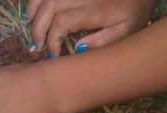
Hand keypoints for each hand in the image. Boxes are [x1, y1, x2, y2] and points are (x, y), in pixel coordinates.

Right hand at [27, 0, 156, 56]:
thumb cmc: (133, 11)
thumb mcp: (126, 30)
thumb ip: (103, 41)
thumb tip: (78, 49)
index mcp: (95, 9)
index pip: (63, 22)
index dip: (53, 40)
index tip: (54, 54)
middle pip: (49, 8)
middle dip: (39, 29)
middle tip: (38, 46)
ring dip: (34, 14)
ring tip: (34, 31)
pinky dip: (36, 1)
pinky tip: (33, 13)